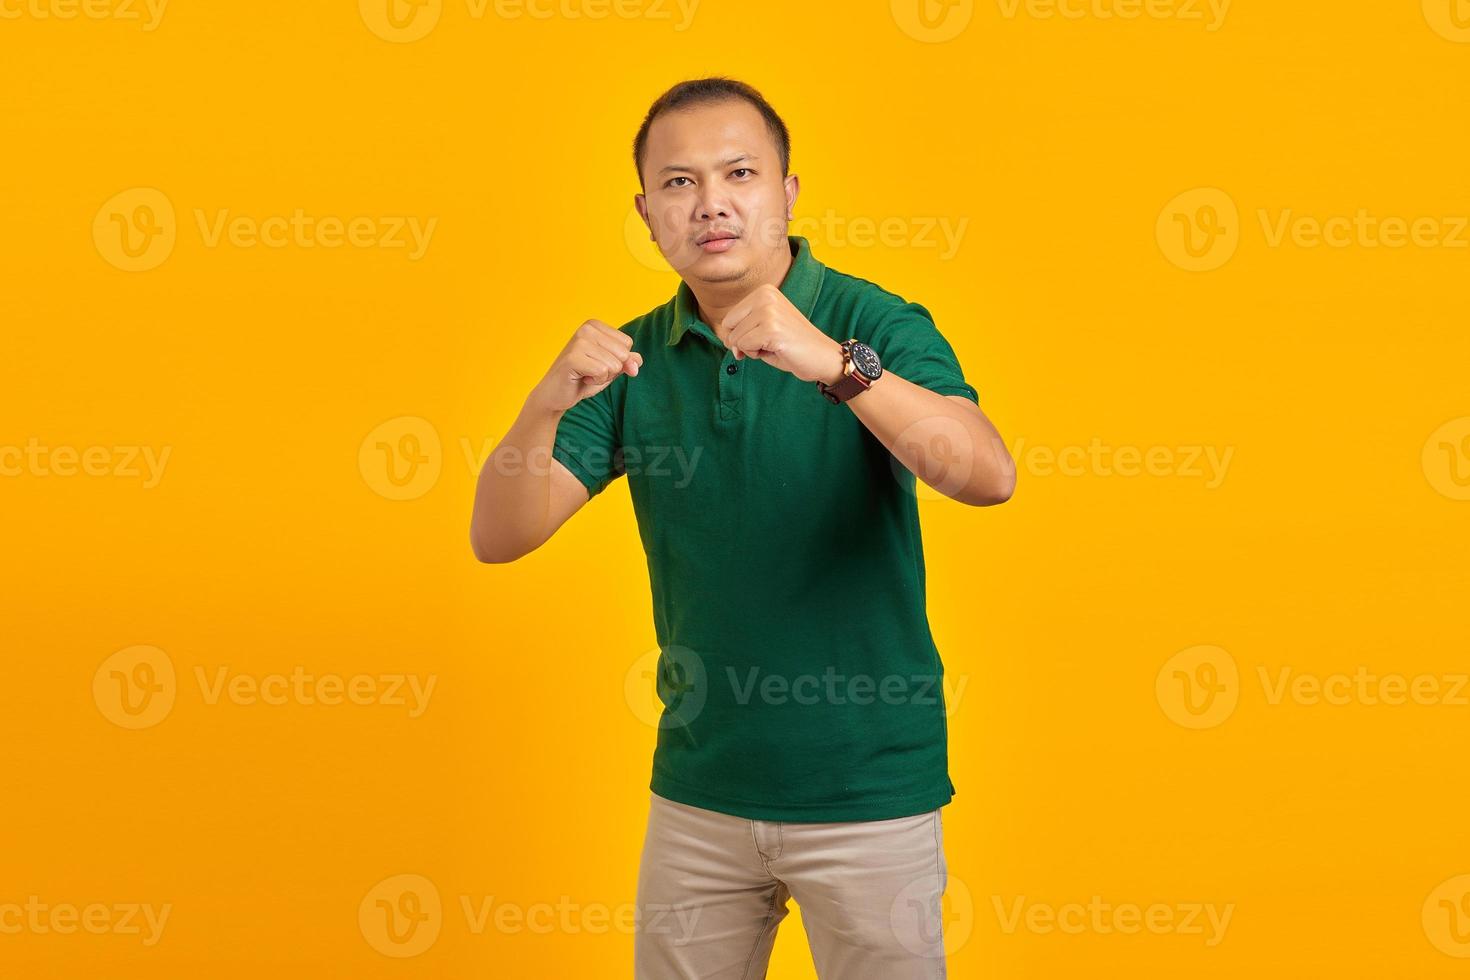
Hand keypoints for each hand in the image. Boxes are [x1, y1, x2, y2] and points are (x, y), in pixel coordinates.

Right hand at [530, 319, 641, 412]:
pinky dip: (595, 381)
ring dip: (603, 376)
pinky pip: (602, 372)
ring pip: (614, 364)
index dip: (618, 360)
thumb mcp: (611, 368)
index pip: (627, 343)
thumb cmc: (584, 379)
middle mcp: (586, 328)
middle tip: (590, 371)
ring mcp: (579, 341)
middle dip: (612, 369)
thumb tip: (637, 362)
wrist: (556, 395)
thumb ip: (627, 361)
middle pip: (623, 353)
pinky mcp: (573, 358)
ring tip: (585, 374)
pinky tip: (581, 378)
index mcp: (595, 325)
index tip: (597, 363)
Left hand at [716, 284, 845, 384]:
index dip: (739, 335)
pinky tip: (777, 349)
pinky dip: (756, 355)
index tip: (762, 338)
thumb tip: (726, 339)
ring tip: (775, 345)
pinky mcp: (771, 329)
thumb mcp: (763, 329)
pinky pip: (745, 347)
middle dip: (742, 342)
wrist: (822, 356)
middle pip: (729, 327)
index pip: (729, 318)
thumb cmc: (792, 344)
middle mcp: (765, 296)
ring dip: (751, 349)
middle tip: (768, 343)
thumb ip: (741, 329)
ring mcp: (768, 311)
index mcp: (764, 291)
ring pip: (735, 339)